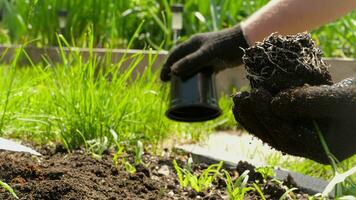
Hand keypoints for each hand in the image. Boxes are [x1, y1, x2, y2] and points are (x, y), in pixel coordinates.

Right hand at [160, 25, 248, 80]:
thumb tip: (174, 71)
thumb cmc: (225, 46)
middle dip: (173, 71)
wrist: (245, 43)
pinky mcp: (214, 63)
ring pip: (191, 67)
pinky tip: (195, 86)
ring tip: (179, 87)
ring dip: (185, 76)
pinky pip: (201, 71)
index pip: (175, 54)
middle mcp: (197, 49)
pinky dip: (197, 78)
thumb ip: (191, 61)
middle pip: (181, 61)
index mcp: (192, 43)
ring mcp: (206, 56)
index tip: (163, 78)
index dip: (167, 65)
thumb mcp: (207, 53)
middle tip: (168, 84)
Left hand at [233, 77, 355, 163]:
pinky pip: (276, 123)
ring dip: (253, 116)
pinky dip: (261, 114)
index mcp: (322, 149)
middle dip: (255, 117)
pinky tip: (248, 103)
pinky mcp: (299, 127)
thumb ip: (310, 102)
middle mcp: (310, 148)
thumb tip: (274, 105)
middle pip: (276, 137)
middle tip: (240, 97)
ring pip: (273, 132)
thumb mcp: (339, 97)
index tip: (256, 94)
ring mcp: (304, 138)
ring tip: (238, 99)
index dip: (269, 117)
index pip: (288, 137)